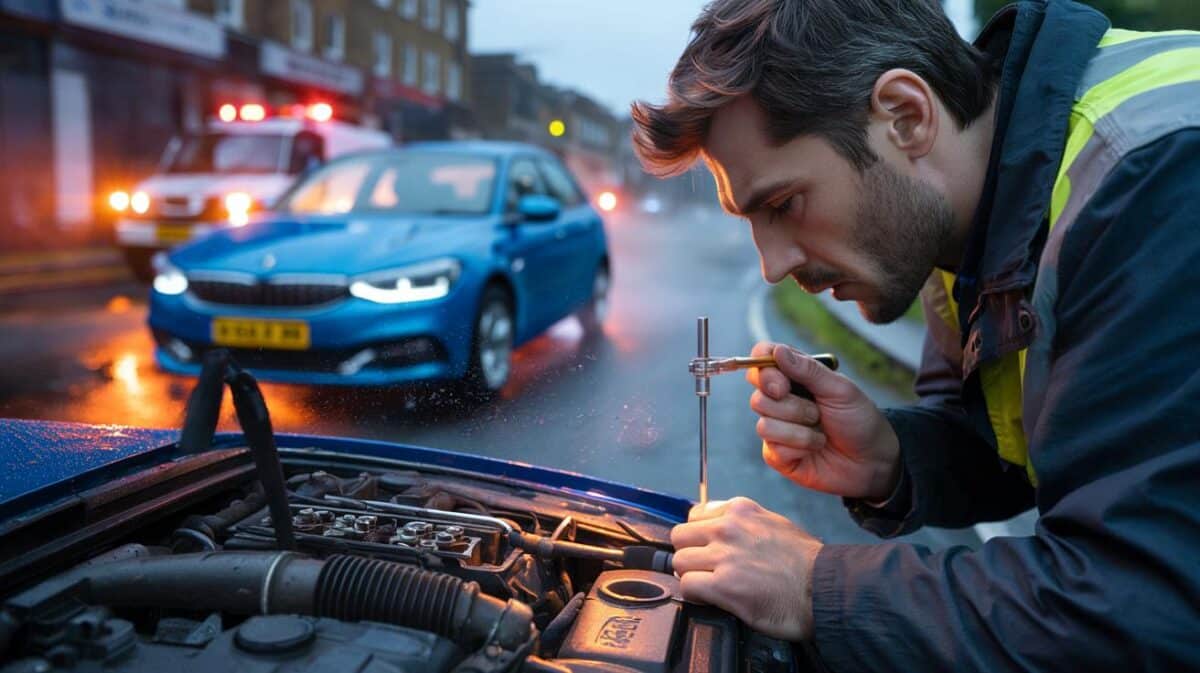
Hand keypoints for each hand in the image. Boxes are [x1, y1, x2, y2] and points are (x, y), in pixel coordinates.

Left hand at [671, 497, 820, 640]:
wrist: (825, 589)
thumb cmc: (806, 563)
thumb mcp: (775, 524)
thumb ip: (744, 523)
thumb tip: (720, 527)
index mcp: (740, 510)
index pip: (695, 515)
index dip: (698, 536)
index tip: (705, 549)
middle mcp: (728, 528)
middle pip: (680, 537)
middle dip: (689, 555)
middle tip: (705, 570)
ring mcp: (724, 555)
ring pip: (679, 562)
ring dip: (691, 576)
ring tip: (710, 587)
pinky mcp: (723, 585)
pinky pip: (688, 586)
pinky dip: (695, 596)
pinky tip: (712, 599)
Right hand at [746, 342, 899, 499]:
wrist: (872, 460)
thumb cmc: (858, 419)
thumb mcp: (840, 390)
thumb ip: (808, 370)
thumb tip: (778, 351)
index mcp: (793, 376)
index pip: (761, 360)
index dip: (763, 371)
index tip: (783, 385)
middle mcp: (780, 400)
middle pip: (757, 397)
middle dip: (791, 408)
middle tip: (816, 413)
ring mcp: (776, 428)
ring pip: (764, 425)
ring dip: (800, 431)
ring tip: (821, 432)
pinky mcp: (777, 454)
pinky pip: (773, 449)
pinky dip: (801, 447)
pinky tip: (815, 449)